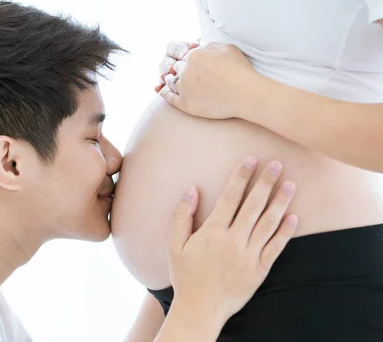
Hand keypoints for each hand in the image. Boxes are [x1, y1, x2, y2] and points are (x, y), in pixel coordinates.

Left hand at [159, 42, 258, 118]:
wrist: (245, 93)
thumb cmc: (239, 70)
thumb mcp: (226, 48)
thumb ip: (209, 46)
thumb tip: (200, 46)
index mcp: (193, 56)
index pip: (183, 57)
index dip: (186, 60)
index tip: (189, 64)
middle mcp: (185, 71)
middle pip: (175, 69)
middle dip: (177, 70)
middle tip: (179, 73)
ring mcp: (184, 88)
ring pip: (171, 82)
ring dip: (169, 80)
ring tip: (170, 81)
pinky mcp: (185, 104)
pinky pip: (169, 97)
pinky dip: (164, 93)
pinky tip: (162, 91)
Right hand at [168, 156, 296, 323]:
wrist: (200, 308)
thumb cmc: (185, 275)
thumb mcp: (174, 244)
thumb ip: (182, 215)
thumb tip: (191, 189)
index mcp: (213, 231)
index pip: (230, 197)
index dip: (241, 176)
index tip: (251, 160)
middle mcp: (234, 240)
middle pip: (253, 205)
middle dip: (265, 182)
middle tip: (276, 164)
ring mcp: (249, 255)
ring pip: (269, 223)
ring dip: (280, 202)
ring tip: (290, 184)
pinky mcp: (260, 270)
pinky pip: (276, 247)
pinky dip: (286, 232)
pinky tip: (294, 217)